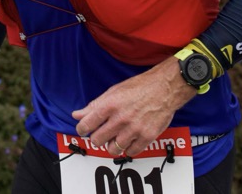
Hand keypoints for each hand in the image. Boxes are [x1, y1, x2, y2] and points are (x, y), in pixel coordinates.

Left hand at [71, 57, 194, 156]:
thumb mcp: (113, 92)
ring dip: (112, 145)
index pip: (86, 125)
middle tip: (102, 133)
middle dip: (97, 138)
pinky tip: (129, 140)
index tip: (84, 130)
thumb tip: (77, 114)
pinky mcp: (147, 137)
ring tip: (116, 137)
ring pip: (112, 149)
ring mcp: (134, 129)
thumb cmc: (139, 88)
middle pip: (97, 140)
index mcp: (109, 105)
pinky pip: (131, 152)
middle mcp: (120, 119)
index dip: (82, 129)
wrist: (164, 88)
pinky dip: (128, 148)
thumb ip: (94, 105)